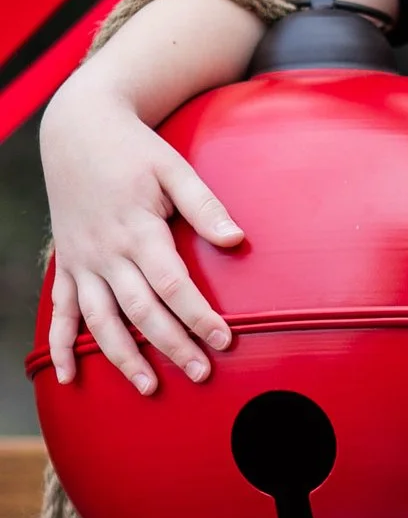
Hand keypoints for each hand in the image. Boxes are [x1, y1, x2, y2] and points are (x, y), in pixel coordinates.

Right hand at [38, 73, 244, 395]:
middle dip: (171, 345)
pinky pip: (59, 311)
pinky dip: (60, 345)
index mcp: (137, 229)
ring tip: (148, 388)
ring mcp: (81, 261)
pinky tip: (68, 377)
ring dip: (121, 357)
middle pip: (140, 310)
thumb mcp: (174, 168)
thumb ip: (205, 206)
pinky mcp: (65, 264)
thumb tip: (238, 239)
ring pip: (99, 320)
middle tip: (201, 375)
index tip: (225, 341)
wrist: (77, 129)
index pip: (172, 284)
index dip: (199, 315)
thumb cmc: (135, 150)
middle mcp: (106, 251)